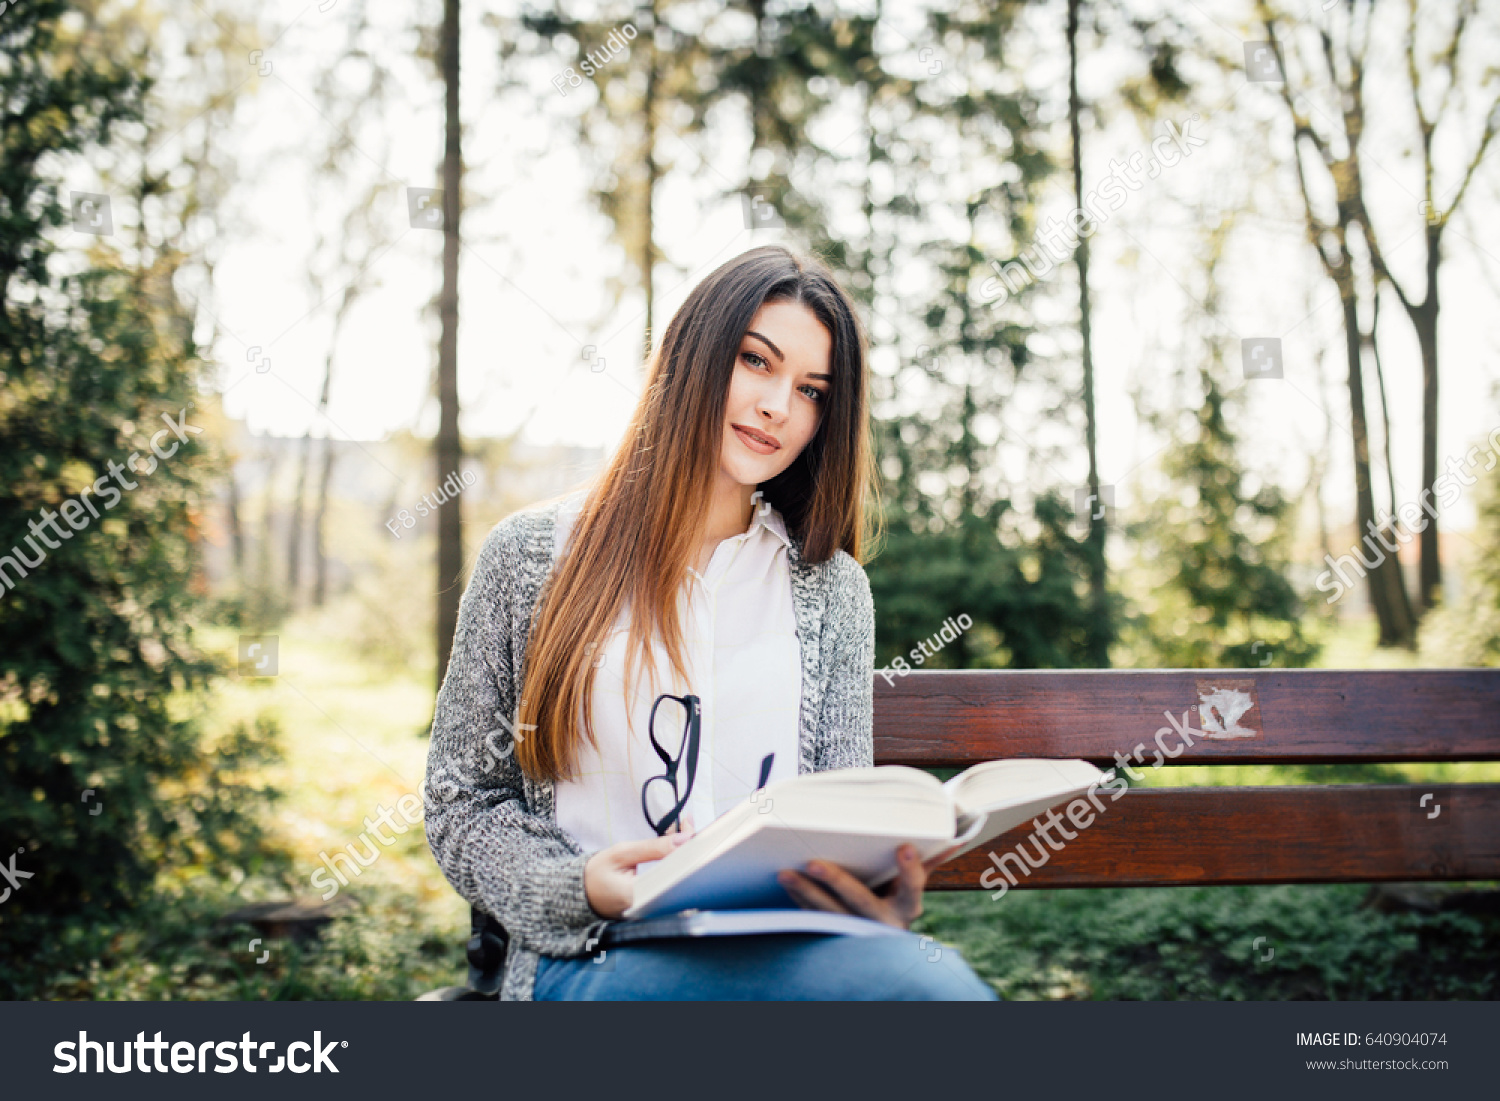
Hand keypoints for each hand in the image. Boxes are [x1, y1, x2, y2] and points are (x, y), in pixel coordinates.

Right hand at [584, 821, 694, 919]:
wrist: (582, 892)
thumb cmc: (597, 873)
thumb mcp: (622, 853)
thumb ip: (653, 848)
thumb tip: (684, 840)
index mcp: (639, 897)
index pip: (674, 875)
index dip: (687, 852)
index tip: (690, 830)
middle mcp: (650, 908)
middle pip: (681, 878)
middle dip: (688, 849)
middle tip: (687, 824)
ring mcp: (654, 910)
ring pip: (678, 880)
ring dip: (683, 854)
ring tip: (682, 830)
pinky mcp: (656, 906)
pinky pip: (672, 883)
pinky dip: (676, 864)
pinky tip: (677, 846)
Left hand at [776, 844, 936, 928]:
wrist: (883, 942)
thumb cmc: (896, 900)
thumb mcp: (912, 884)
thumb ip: (928, 861)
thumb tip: (953, 835)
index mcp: (907, 906)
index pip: (912, 889)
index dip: (910, 871)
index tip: (905, 847)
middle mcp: (883, 922)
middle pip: (860, 901)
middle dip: (836, 881)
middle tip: (814, 863)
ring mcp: (858, 931)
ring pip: (830, 913)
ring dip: (806, 892)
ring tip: (785, 873)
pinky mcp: (836, 935)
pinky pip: (815, 919)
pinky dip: (800, 901)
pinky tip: (787, 883)